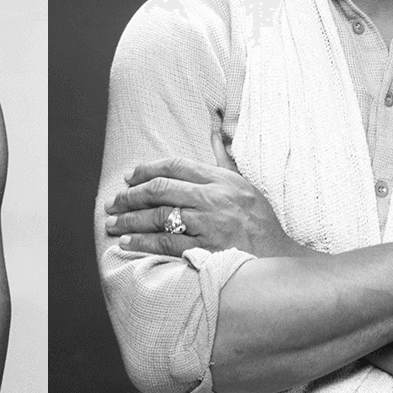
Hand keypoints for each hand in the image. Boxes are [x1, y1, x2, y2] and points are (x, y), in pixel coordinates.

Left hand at [106, 131, 302, 257]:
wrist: (279, 259)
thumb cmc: (261, 222)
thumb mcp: (246, 185)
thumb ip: (224, 160)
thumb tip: (214, 132)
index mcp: (222, 179)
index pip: (176, 165)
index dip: (147, 169)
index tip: (129, 177)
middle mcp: (214, 198)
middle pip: (161, 189)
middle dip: (131, 196)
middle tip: (113, 203)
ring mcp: (209, 224)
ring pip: (159, 216)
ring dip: (130, 220)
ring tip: (113, 223)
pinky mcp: (206, 249)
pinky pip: (166, 244)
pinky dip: (143, 243)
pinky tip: (127, 243)